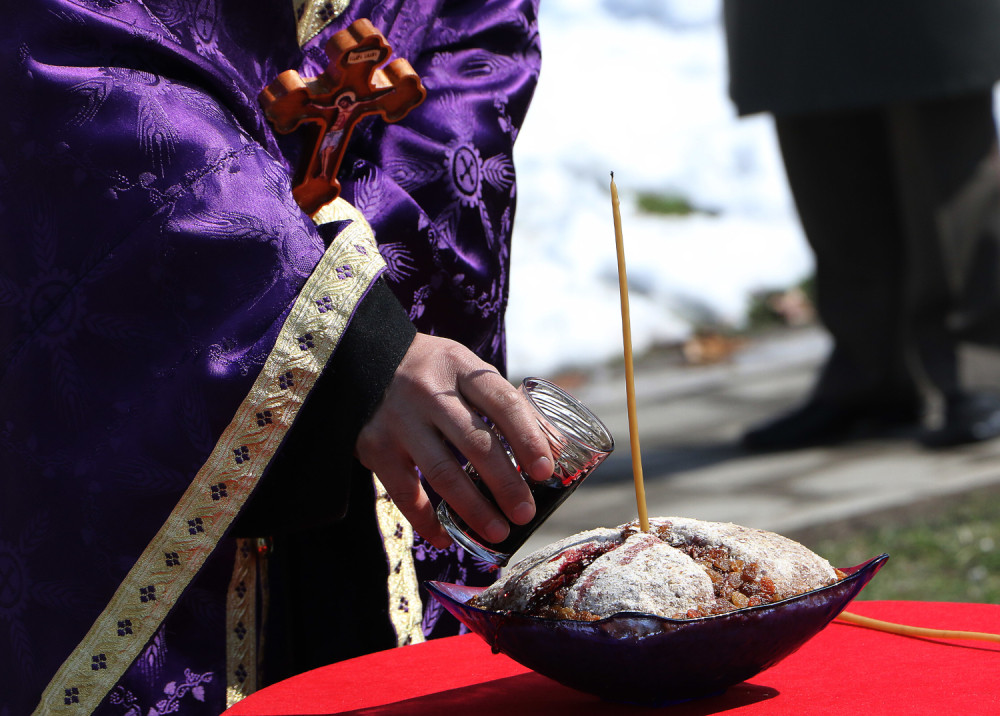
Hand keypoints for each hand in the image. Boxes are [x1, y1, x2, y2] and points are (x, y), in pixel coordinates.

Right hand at [355, 333, 554, 547]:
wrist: (360, 358)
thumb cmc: (431, 373)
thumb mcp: (465, 370)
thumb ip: (500, 403)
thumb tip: (552, 448)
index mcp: (460, 368)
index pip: (502, 404)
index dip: (528, 438)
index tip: (546, 470)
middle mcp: (428, 393)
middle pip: (475, 443)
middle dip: (505, 483)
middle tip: (525, 512)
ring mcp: (399, 420)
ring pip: (442, 472)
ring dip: (473, 508)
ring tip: (498, 532)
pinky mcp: (374, 446)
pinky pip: (404, 492)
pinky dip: (426, 521)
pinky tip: (446, 538)